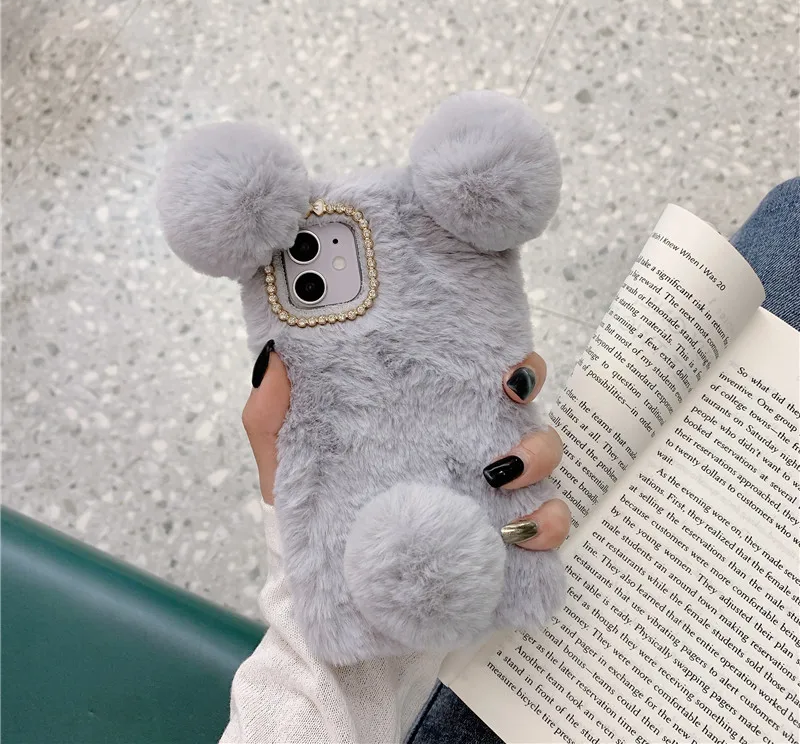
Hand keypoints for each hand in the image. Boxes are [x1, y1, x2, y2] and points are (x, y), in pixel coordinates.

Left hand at [242, 343, 570, 549]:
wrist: (321, 593)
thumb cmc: (307, 518)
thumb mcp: (283, 463)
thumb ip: (271, 414)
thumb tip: (274, 358)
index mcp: (425, 421)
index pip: (479, 378)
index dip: (509, 364)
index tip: (504, 372)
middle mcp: (463, 450)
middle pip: (526, 415)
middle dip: (528, 406)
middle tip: (507, 422)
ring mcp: (484, 496)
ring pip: (545, 462)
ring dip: (542, 460)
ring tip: (502, 477)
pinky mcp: (493, 542)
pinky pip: (542, 528)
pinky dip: (548, 525)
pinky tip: (521, 531)